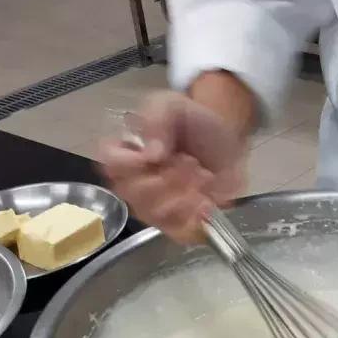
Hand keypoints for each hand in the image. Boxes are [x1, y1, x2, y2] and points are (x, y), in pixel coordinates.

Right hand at [98, 90, 247, 243]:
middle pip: (134, 194)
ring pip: (157, 214)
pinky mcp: (181, 224)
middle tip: (189, 161)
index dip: (130, 163)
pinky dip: (195, 217)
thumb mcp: (172, 104)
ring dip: (184, 193)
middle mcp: (134, 185)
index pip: (109, 165)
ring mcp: (156, 209)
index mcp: (124, 154)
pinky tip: (207, 200)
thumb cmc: (193, 121)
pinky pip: (179, 232)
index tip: (159, 154)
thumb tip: (151, 154)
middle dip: (167, 178)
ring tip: (202, 174)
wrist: (228, 139)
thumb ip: (157, 118)